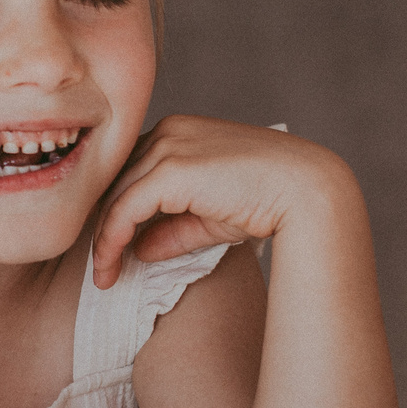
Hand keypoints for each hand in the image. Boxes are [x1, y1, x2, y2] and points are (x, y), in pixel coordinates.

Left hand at [90, 117, 353, 288]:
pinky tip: (109, 269)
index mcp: (179, 132)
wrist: (307, 191)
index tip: (110, 245)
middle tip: (99, 267)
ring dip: (103, 241)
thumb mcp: (211, 217)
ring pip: (115, 197)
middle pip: (118, 182)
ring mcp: (169, 147)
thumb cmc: (269, 201)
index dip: (117, 208)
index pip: (132, 170)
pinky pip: (124, 210)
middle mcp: (169, 131)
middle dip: (104, 225)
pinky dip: (111, 242)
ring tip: (102, 276)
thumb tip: (139, 250)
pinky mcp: (170, 170)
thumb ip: (173, 228)